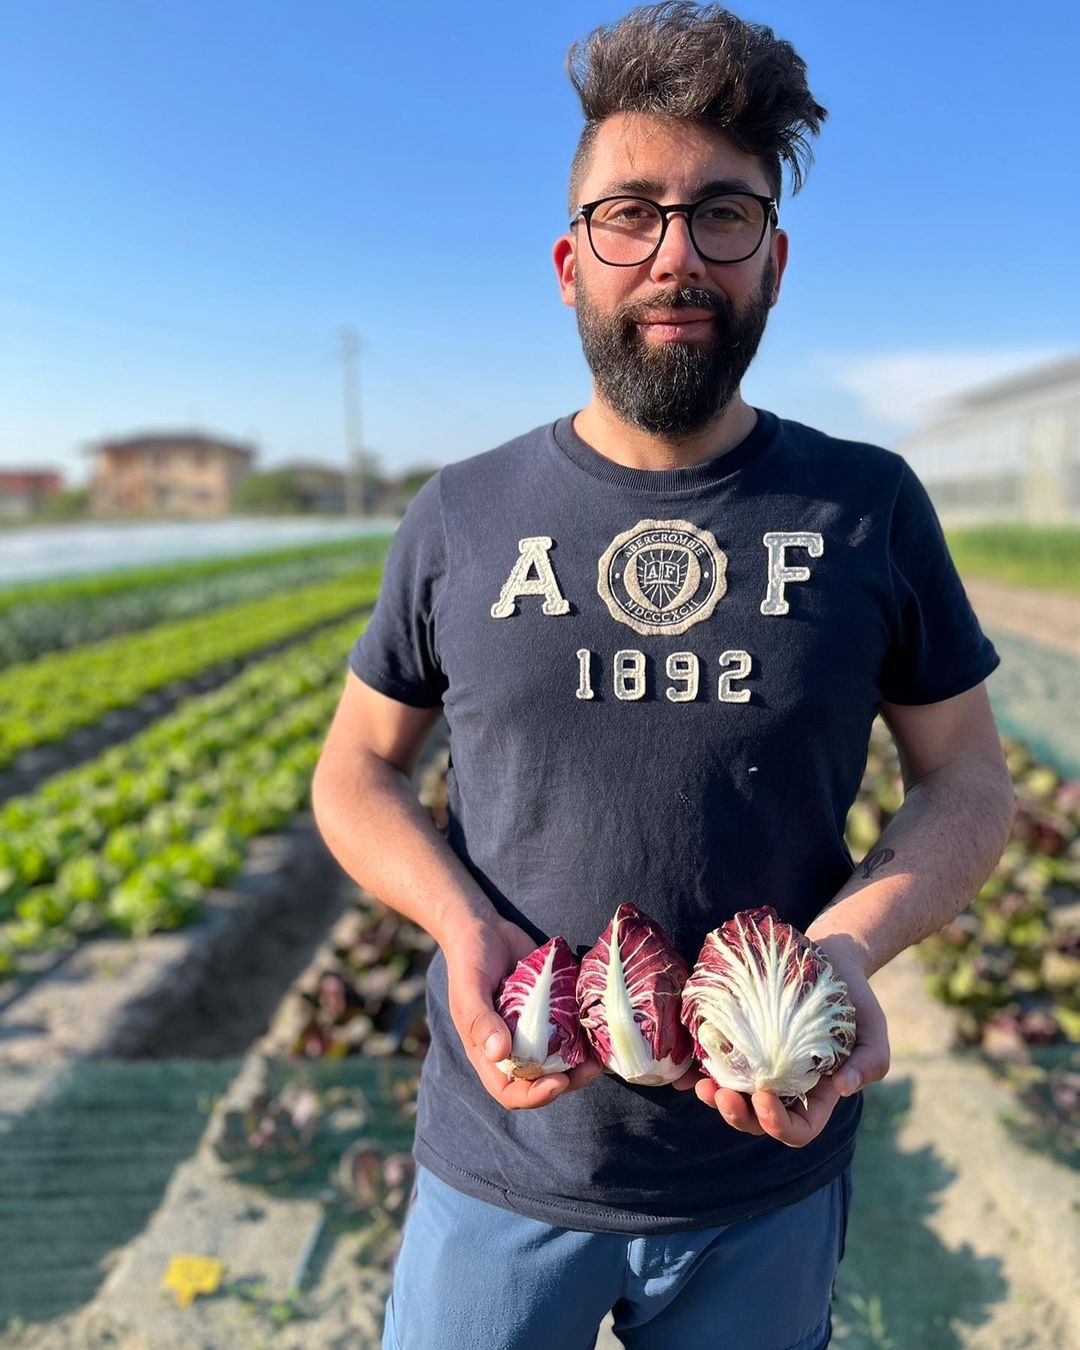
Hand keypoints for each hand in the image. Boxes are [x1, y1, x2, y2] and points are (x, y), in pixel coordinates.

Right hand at [443, 915, 604, 1110]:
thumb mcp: (470, 989)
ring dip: (582, 1063)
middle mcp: (514, 1046)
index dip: (534, 1095)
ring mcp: (534, 1029)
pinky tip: (600, 1026)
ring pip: (561, 1060)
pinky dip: (586, 1034)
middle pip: (542, 1081)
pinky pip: (570, 1030)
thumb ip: (481, 1020)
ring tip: (601, 1055)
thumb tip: (500, 1053)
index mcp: (488, 1051)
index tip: (558, 1081)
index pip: (510, 1091)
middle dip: (568, 1082)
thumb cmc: (469, 960)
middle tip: (590, 1069)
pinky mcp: (551, 1009)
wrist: (485, 927)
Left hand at [672, 933, 889, 1147]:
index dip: (779, 1124)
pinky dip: (701, 1072)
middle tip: (721, 1094)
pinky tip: (685, 1074)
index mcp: (817, 1095)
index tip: (765, 1097)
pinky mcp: (742, 1042)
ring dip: (716, 1100)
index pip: (798, 1129)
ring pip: (735, 1098)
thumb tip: (843, 1087)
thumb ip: (870, 1061)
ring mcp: (761, 1066)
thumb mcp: (874, 1029)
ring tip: (702, 1086)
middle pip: (757, 1121)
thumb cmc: (856, 998)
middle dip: (737, 1115)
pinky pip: (719, 1065)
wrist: (831, 959)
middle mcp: (785, 1087)